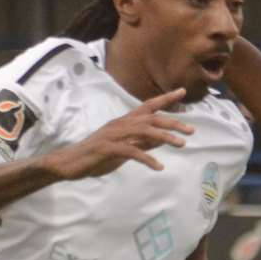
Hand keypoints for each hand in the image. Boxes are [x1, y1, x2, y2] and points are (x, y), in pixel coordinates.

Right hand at [43, 88, 193, 179]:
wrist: (69, 163)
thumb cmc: (96, 156)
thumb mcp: (123, 149)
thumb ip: (141, 144)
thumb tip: (161, 140)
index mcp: (124, 122)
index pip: (148, 106)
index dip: (165, 99)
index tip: (183, 92)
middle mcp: (120, 124)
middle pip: (151, 118)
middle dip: (173, 123)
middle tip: (191, 130)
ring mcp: (113, 135)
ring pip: (144, 131)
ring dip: (165, 138)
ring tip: (181, 145)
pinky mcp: (108, 148)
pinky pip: (131, 151)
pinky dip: (147, 159)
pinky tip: (158, 167)